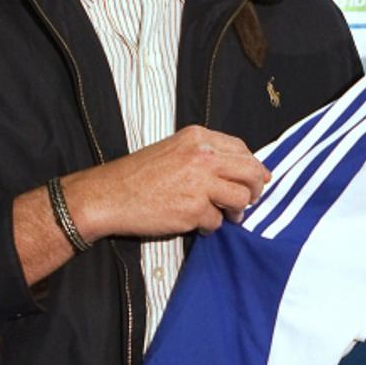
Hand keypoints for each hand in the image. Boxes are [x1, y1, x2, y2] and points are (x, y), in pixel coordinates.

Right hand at [68, 126, 270, 238]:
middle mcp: (203, 156)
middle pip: (250, 172)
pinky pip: (217, 221)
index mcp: (198, 138)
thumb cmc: (138, 175)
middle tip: (249, 200)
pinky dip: (209, 226)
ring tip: (226, 215)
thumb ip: (205, 155)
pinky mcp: (194, 209)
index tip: (257, 178)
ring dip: (237, 210)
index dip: (253, 166)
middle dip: (255, 189)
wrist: (108, 195)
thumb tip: (239, 169)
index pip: (242, 149)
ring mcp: (200, 182)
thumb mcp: (174, 150)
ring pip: (241, 197)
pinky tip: (196, 223)